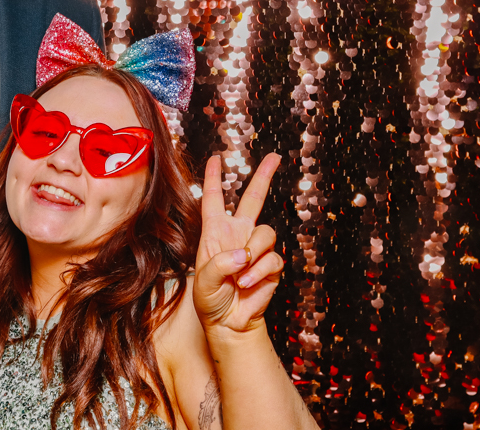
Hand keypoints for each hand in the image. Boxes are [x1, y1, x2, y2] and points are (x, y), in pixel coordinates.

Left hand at [193, 153, 284, 334]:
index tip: (216, 158)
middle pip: (254, 198)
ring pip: (266, 233)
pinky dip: (260, 271)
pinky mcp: (271, 266)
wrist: (228, 323)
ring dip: (254, 254)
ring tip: (240, 277)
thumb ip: (219, 265)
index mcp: (215, 231)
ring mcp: (256, 248)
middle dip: (264, 176)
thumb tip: (243, 254)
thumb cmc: (210, 300)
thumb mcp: (204, 282)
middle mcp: (238, 234)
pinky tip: (248, 283)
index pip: (214, 198)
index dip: (213, 177)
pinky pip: (273, 259)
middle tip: (275, 157)